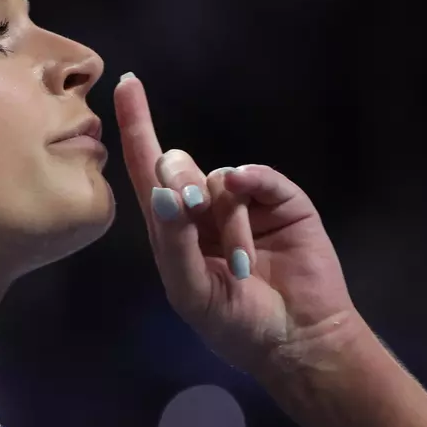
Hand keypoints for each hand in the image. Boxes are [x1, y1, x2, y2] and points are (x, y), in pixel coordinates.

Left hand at [113, 72, 364, 379]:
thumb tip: (162, 188)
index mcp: (173, 231)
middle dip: (179, 183)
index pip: (147, 171)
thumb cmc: (236, 323)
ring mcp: (244, 203)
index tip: (128, 85)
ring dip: (227, 220)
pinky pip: (257, 175)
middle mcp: (204, 210)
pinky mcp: (281, 201)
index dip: (137, 127)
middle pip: (177, 167)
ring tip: (242, 263)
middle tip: (192, 210)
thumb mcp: (192, 290)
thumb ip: (173, 240)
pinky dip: (252, 182)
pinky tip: (249, 194)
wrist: (298, 341)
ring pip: (219, 178)